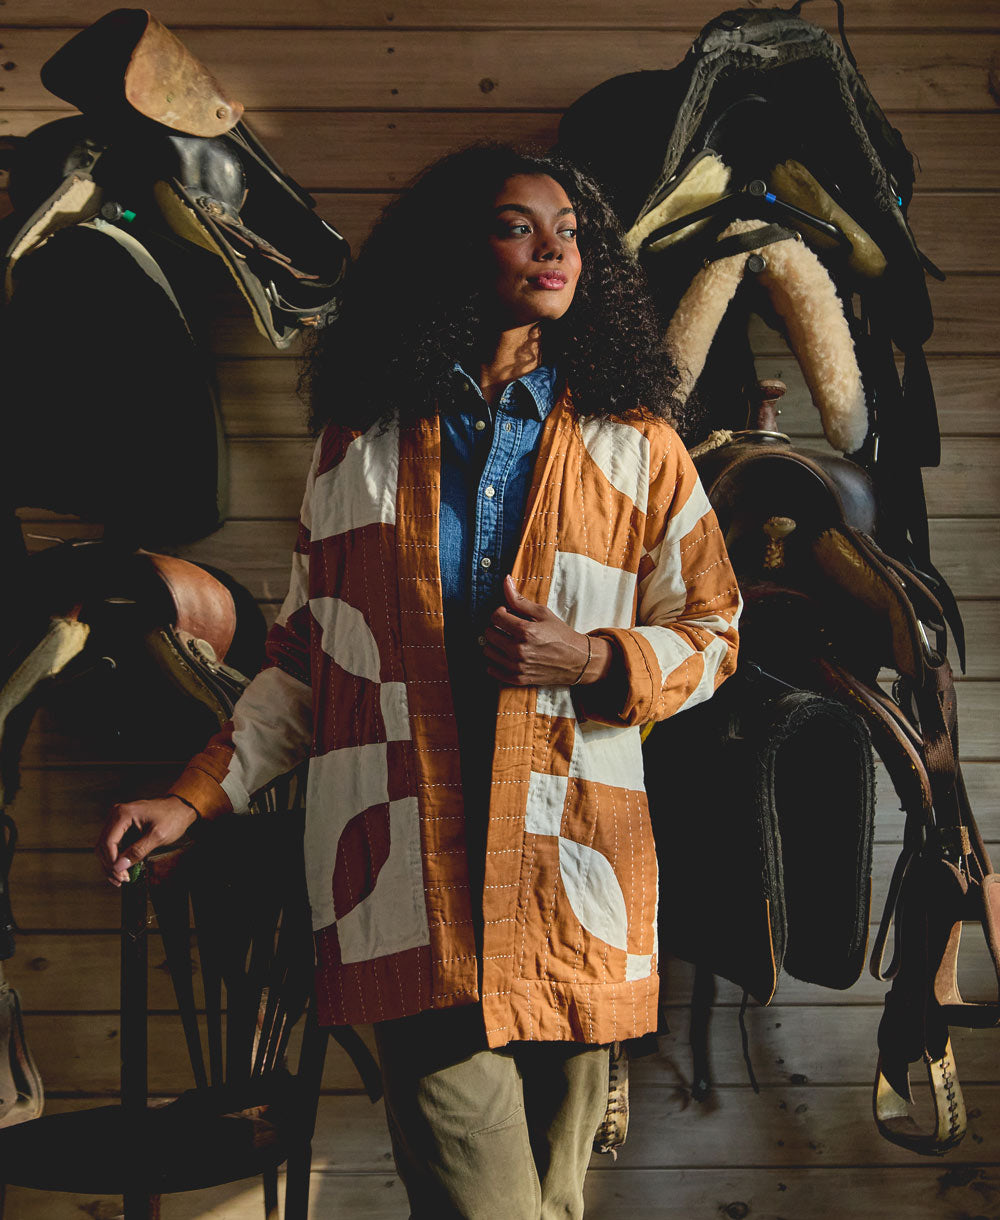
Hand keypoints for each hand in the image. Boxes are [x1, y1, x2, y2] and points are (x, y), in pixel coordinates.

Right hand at [95, 796, 198, 886]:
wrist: (180, 808)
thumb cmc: (172, 817)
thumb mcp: (157, 836)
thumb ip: (138, 851)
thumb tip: (119, 866)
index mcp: (123, 814)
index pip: (108, 842)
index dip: (112, 861)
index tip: (121, 875)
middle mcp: (116, 815)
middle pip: (103, 846)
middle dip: (110, 865)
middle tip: (122, 880)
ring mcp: (117, 821)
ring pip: (104, 848)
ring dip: (111, 864)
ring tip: (122, 878)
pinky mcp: (121, 827)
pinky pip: (112, 846)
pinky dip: (116, 859)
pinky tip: (122, 871)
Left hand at [484, 576, 611, 686]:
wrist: (576, 660)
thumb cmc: (560, 634)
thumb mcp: (543, 613)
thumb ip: (520, 599)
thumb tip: (505, 580)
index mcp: (525, 631)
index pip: (495, 616)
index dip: (500, 611)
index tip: (508, 614)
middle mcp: (519, 650)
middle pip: (489, 634)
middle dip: (495, 627)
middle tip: (507, 627)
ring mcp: (517, 666)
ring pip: (488, 651)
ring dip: (493, 644)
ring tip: (505, 640)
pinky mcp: (518, 679)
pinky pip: (492, 670)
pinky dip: (494, 662)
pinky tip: (503, 655)